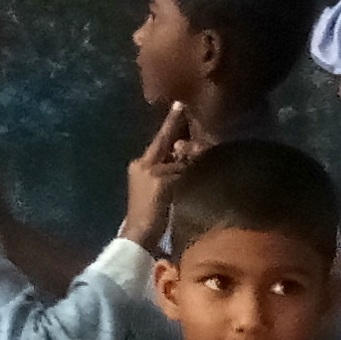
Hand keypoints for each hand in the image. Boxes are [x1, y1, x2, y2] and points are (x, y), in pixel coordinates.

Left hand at [122, 101, 192, 244]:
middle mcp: (144, 167)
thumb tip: (188, 155)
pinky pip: (173, 173)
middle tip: (196, 122)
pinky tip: (193, 165)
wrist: (142, 237)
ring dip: (183, 153)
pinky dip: (183, 168)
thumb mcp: (164, 180)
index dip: (173, 121)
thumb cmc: (150, 207)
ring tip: (198, 143)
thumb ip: (178, 165)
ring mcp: (150, 180)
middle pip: (167, 147)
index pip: (162, 136)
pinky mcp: (158, 193)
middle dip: (181, 137)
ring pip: (171, 160)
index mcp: (143, 161)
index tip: (180, 103)